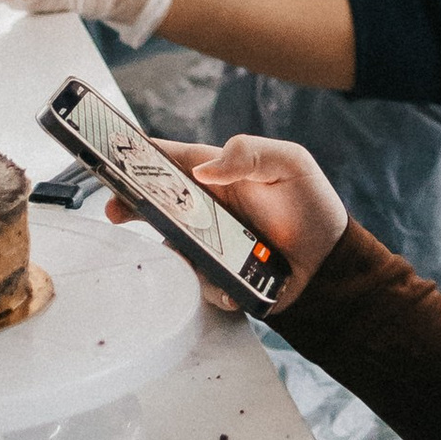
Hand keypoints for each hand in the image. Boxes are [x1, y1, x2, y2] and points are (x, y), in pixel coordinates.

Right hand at [107, 133, 349, 309]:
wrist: (329, 265)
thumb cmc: (311, 206)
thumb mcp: (291, 164)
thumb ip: (249, 153)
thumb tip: (204, 170)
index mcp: (218, 173)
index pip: (171, 158)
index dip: (139, 155)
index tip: (110, 155)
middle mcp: (205, 207)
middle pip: (155, 202)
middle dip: (131, 203)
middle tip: (117, 209)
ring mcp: (207, 243)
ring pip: (171, 246)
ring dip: (178, 252)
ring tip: (202, 255)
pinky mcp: (215, 277)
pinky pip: (197, 282)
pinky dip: (212, 285)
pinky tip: (234, 286)